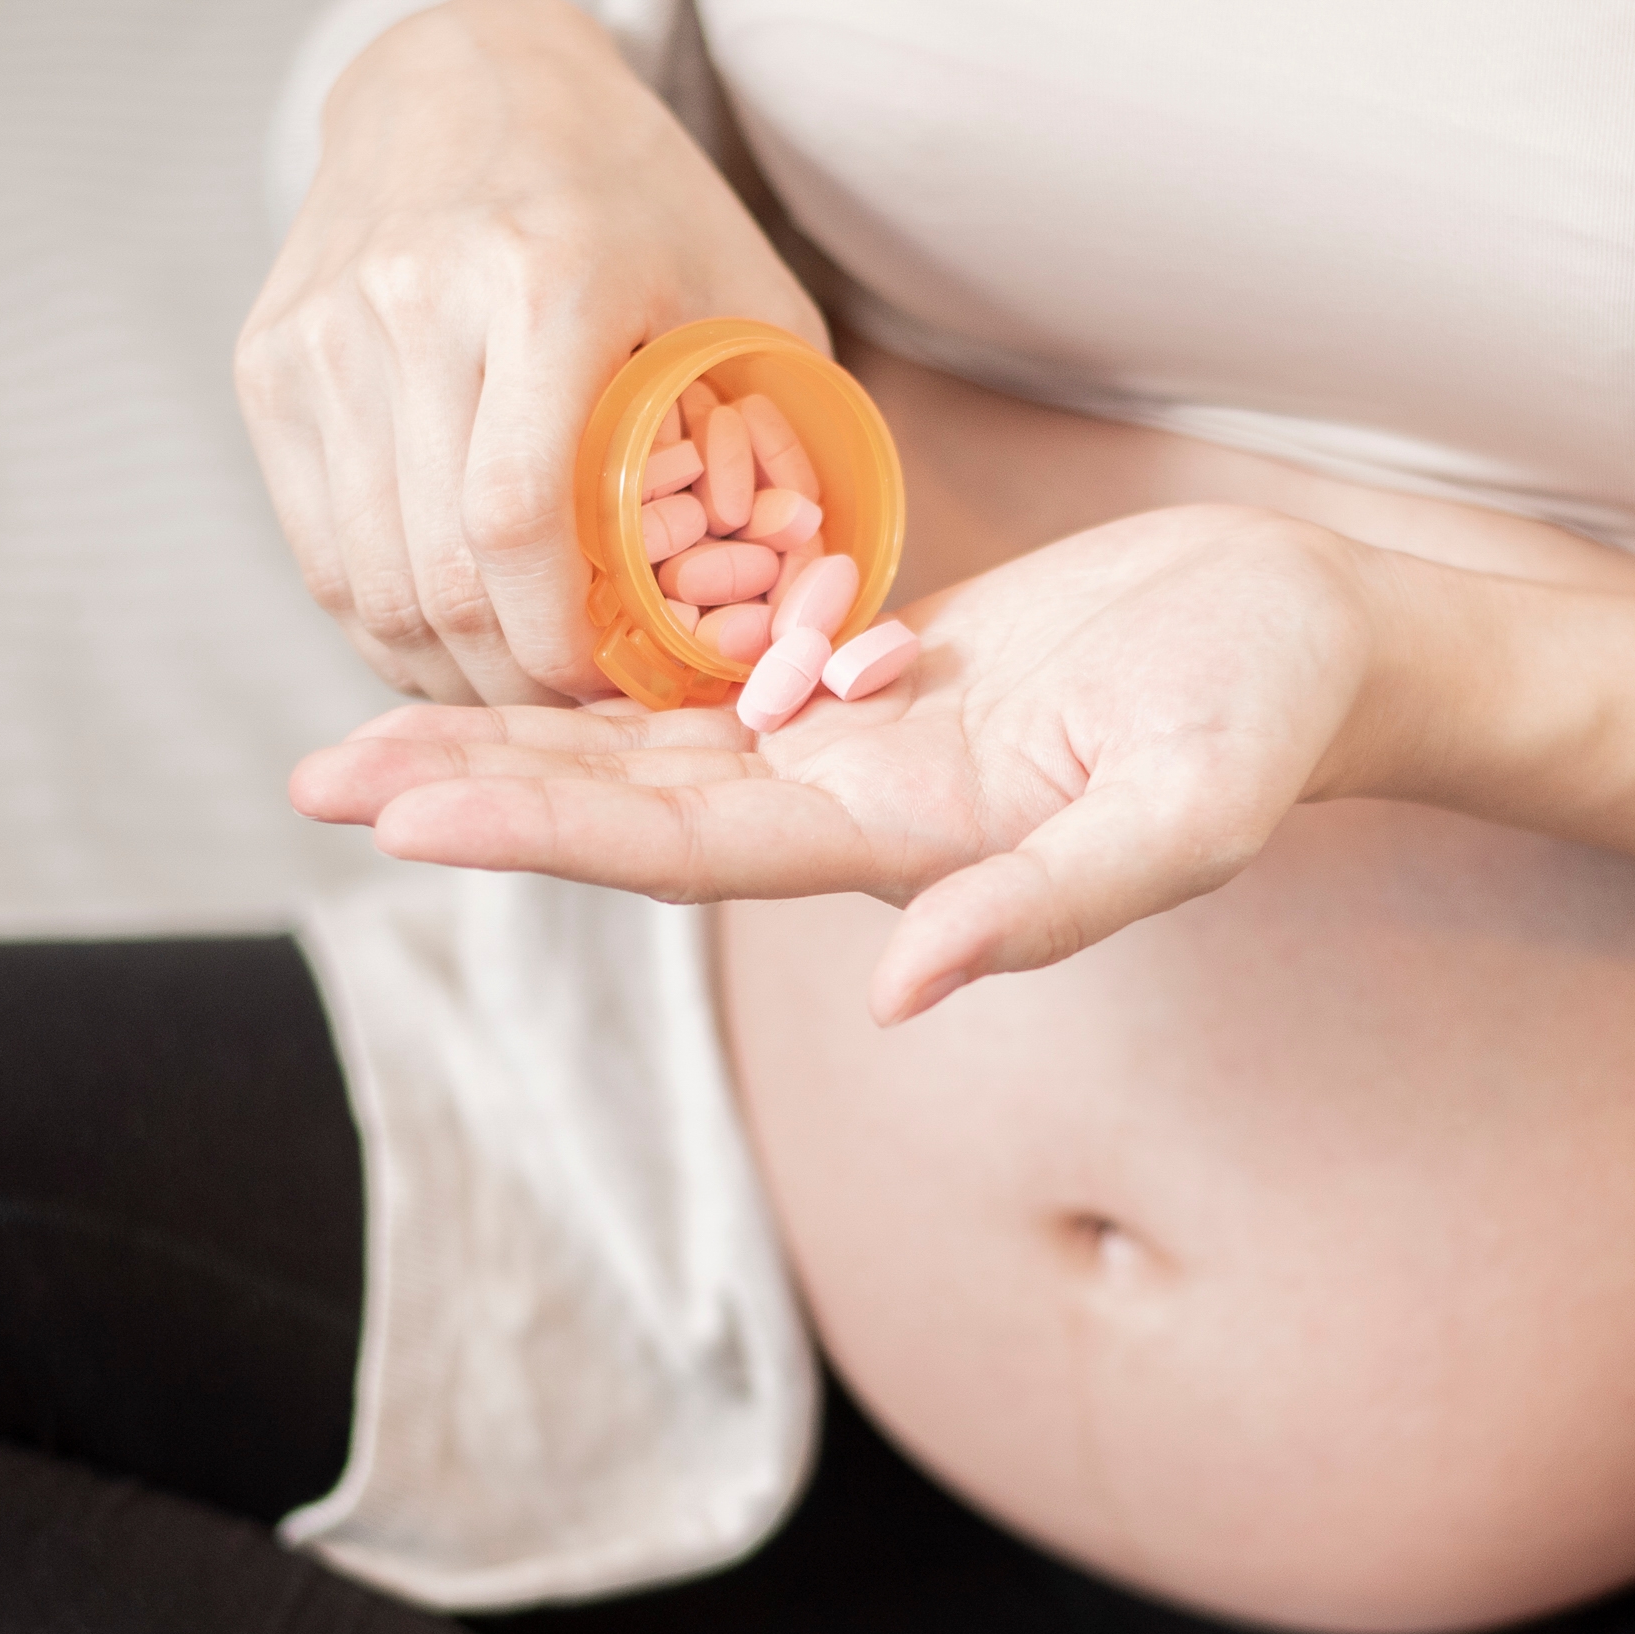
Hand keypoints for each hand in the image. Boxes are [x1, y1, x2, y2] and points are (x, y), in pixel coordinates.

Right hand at [235, 0, 824, 704]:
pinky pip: (317, 545)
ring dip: (440, 671)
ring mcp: (323, 334)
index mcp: (546, 280)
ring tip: (514, 691)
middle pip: (437, 571)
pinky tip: (443, 644)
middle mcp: (414, 302)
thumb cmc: (634, 202)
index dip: (561, 641)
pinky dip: (378, 621)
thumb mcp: (742, 290)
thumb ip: (780, 440)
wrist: (466, 74)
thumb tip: (797, 609)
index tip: (617, 684)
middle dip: (509, 683)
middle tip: (574, 715)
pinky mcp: (268, 361)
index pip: (518, 518)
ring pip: (364, 578)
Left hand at [288, 505, 1386, 1020]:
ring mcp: (863, 739)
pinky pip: (723, 675)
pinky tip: (523, 652)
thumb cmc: (1271, 720)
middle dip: (477, 792)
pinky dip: (618, 671)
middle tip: (310, 777)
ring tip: (368, 732)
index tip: (403, 815)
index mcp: (902, 844)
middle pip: (628, 810)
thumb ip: (1050, 908)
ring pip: (653, 749)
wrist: (1324, 641)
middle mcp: (855, 805)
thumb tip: (901, 992)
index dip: (541, 832)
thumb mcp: (1185, 816)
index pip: (681, 850)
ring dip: (516, 742)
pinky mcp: (884, 670)